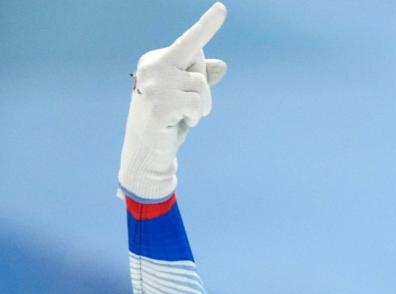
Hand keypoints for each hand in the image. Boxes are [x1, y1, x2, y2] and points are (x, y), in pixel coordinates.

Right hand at [118, 3, 227, 200]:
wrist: (147, 151)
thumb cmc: (168, 122)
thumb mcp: (186, 98)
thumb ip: (202, 80)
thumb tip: (222, 64)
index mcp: (157, 60)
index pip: (190, 42)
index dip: (208, 26)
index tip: (222, 8)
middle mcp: (154, 66)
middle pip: (201, 64)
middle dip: (203, 88)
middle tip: (185, 107)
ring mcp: (155, 84)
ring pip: (202, 86)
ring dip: (202, 106)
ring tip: (183, 116)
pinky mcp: (160, 103)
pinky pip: (197, 105)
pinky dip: (195, 117)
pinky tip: (178, 123)